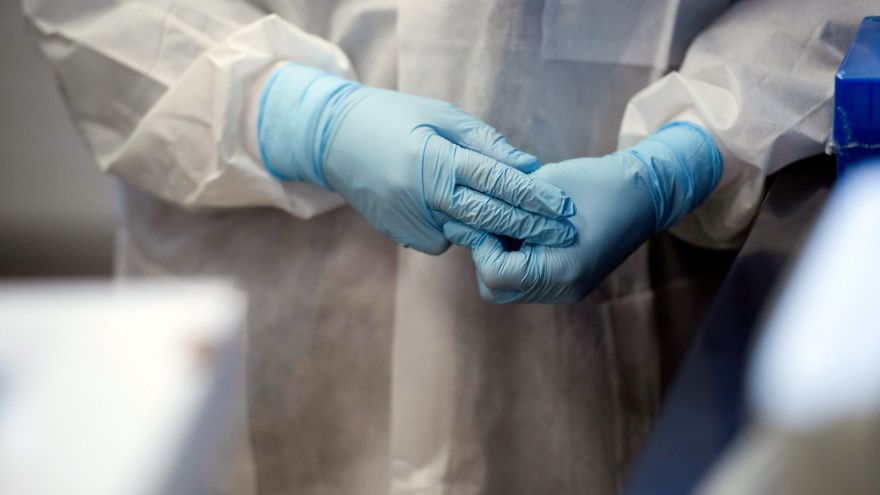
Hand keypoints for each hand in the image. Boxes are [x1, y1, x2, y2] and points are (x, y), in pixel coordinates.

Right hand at [258, 64, 575, 254]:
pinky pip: (445, 240)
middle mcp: (421, 195)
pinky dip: (462, 231)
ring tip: (539, 238)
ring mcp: (409, 220)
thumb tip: (529, 167)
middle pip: (487, 216)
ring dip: (503, 237)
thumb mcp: (441, 116)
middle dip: (530, 227)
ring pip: (468, 234)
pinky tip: (469, 220)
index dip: (533, 197)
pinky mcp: (401, 236)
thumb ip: (485, 144)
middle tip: (566, 236)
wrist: (334, 141)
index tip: (564, 207)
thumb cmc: (395, 118)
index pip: (494, 181)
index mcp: (433, 158)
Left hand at [445, 122, 722, 302]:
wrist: (643, 194)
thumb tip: (462, 215)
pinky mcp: (567, 284)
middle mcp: (563, 289)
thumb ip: (503, 207)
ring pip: (506, 287)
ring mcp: (566, 291)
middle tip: (490, 222)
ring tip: (505, 225)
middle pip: (495, 288)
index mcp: (561, 269)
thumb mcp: (542, 188)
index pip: (494, 274)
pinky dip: (514, 259)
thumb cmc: (594, 183)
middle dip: (485, 254)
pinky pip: (525, 281)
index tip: (482, 217)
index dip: (481, 245)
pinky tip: (519, 232)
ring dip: (498, 257)